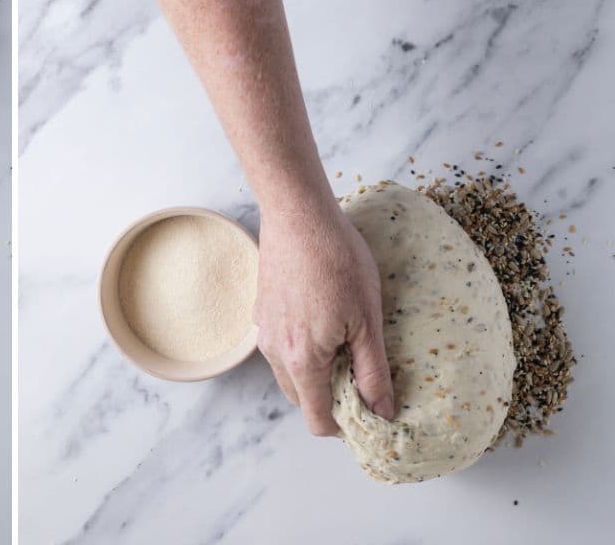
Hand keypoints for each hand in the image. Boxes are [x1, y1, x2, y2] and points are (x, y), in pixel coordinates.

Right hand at [253, 199, 394, 435]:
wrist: (298, 216)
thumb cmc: (337, 262)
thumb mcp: (367, 320)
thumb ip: (373, 372)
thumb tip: (382, 413)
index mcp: (302, 361)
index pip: (316, 419)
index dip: (343, 427)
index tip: (368, 412)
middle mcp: (275, 351)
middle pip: (301, 398)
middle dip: (329, 397)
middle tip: (362, 373)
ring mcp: (264, 329)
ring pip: (289, 370)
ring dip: (315, 371)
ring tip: (345, 340)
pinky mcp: (261, 308)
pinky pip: (281, 343)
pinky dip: (301, 346)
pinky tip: (324, 315)